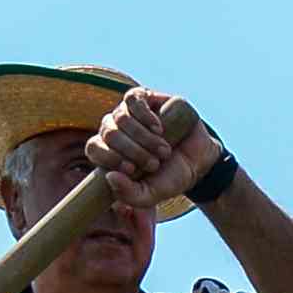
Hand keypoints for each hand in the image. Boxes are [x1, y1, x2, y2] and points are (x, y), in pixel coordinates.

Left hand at [83, 86, 222, 211]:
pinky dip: (145, 116)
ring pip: (121, 118)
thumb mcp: (151, 194)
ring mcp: (127, 112)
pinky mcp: (144, 98)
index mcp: (109, 152)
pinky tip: (159, 128)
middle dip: (133, 152)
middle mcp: (115, 130)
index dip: (109, 158)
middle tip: (155, 164)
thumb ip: (130, 194)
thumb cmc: (171, 177)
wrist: (199, 160)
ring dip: (144, 138)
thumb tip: (110, 177)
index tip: (132, 170)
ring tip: (164, 151)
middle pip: (109, 134)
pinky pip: (132, 100)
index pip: (93, 148)